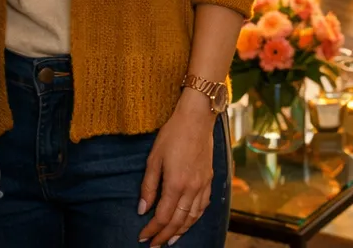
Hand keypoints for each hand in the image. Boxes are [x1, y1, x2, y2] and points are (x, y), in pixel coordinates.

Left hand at [136, 90, 217, 246]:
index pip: (163, 216)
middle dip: (165, 236)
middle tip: (154, 245)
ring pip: (193, 217)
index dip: (152, 230)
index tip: (142, 237)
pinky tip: (189, 221)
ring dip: (181, 231)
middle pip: (178, 221)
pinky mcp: (209, 179)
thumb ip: (148, 186)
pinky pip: (203, 206)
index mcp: (176, 184)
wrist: (197, 118)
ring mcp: (203, 185)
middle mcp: (192, 188)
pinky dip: (195, 218)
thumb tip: (142, 209)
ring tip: (170, 240)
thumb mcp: (154, 158)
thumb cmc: (173, 134)